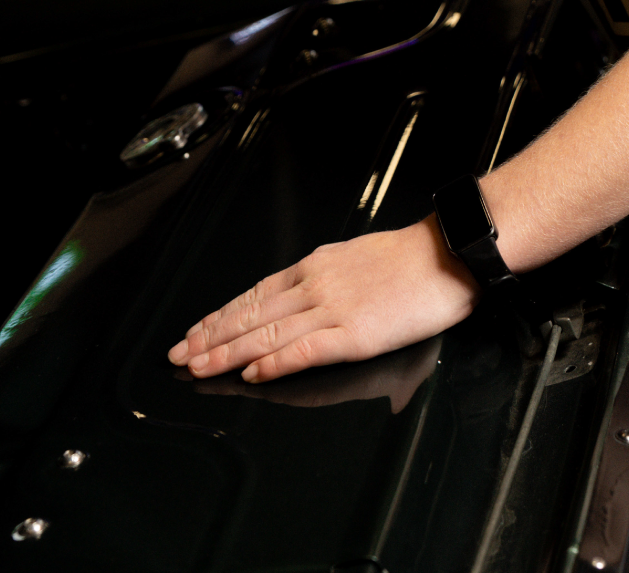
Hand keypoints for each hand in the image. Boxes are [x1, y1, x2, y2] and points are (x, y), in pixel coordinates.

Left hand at [167, 217, 476, 382]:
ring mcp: (333, 309)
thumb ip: (330, 280)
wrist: (448, 254)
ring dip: (228, 352)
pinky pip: (304, 349)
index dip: (222, 315)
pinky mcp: (354, 333)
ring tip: (199, 367)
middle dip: (211, 336)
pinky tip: (254, 373)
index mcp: (316, 265)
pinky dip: (275, 361)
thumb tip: (309, 303)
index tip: (196, 330)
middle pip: (252, 314)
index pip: (255, 293)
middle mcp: (316, 284)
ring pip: (267, 332)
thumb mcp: (357, 259)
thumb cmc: (412, 258)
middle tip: (179, 355)